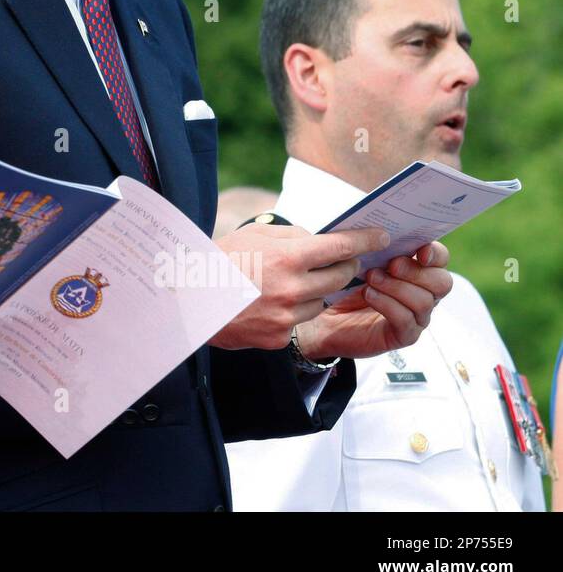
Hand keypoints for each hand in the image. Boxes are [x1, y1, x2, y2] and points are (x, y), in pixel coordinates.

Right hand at [210, 223, 391, 349]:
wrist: (188, 300)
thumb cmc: (219, 260)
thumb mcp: (254, 236)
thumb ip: (292, 237)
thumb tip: (320, 242)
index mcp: (287, 257)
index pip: (341, 246)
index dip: (366, 240)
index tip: (382, 237)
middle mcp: (292, 288)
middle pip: (340, 275)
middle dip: (345, 265)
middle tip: (341, 259)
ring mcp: (287, 315)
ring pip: (322, 300)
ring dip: (317, 290)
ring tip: (290, 282)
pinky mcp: (279, 335)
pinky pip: (302, 320)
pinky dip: (295, 310)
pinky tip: (273, 302)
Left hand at [294, 242, 451, 359]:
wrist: (324, 316)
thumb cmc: (344, 282)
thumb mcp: (358, 257)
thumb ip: (374, 244)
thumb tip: (380, 228)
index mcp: (417, 269)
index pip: (440, 259)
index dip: (435, 253)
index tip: (420, 250)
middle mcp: (423, 293)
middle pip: (442, 282)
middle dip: (416, 271)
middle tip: (391, 265)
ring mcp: (416, 316)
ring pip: (424, 301)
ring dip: (397, 287)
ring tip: (371, 278)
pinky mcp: (403, 335)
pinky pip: (406, 321)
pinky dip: (388, 305)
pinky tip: (368, 294)